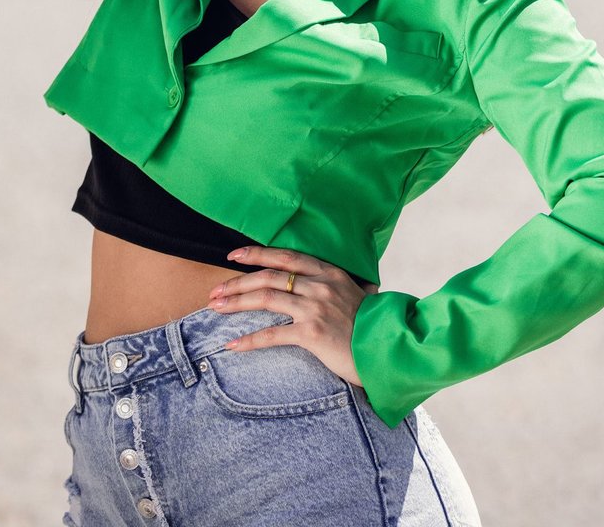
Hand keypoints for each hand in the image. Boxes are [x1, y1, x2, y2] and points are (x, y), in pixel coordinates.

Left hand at [206, 245, 378, 388]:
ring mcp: (315, 307)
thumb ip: (349, 287)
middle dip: (237, 281)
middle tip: (215, 290)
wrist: (389, 349)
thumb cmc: (374, 327)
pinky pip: (273, 334)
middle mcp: (320, 285)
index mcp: (329, 272)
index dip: (257, 253)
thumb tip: (359, 286)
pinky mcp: (312, 333)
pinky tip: (232, 345)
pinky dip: (249, 340)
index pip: (286, 256)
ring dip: (236, 302)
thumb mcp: (361, 296)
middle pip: (269, 275)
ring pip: (266, 297)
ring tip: (215, 308)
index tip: (234, 255)